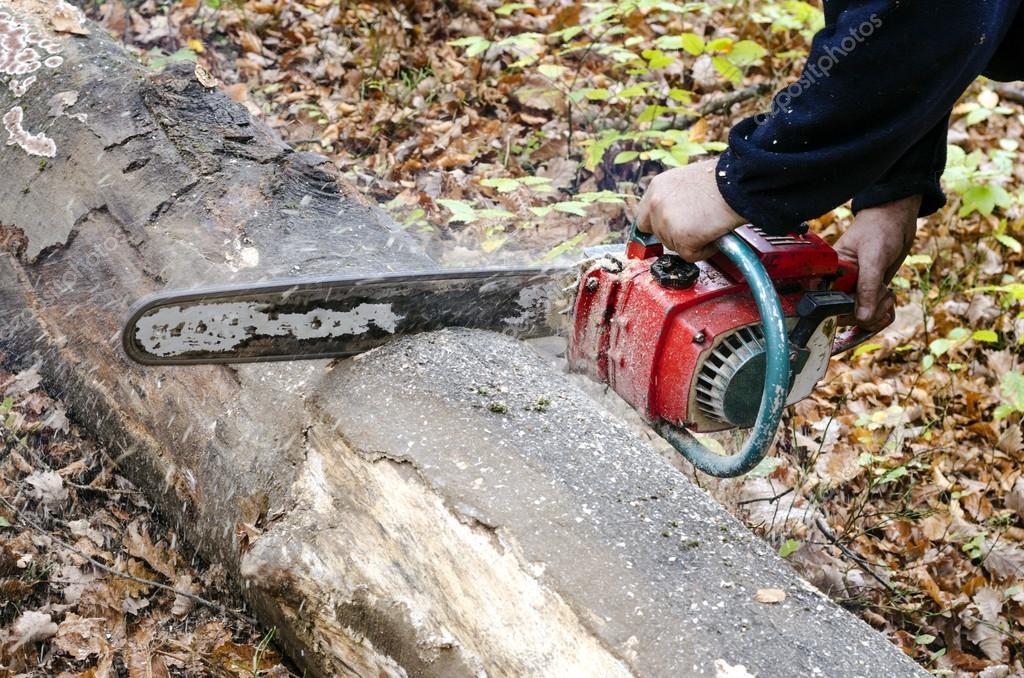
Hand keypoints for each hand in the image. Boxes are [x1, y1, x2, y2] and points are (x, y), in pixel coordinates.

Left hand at [636, 159, 745, 260]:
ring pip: (674, 246)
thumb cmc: (723, 181)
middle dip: (677, 235)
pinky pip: (690, 255)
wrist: (739, 182)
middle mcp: (656, 204)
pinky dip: (705, 250)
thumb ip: (675, 199)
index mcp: (657, 187)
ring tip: (710, 224)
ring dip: (693, 241)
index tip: (667, 233)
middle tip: (698, 226)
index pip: (644, 217)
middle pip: (658, 235)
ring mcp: (666, 222)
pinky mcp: (681, 238)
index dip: (657, 227)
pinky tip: (715, 232)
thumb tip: (675, 218)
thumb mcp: (688, 182)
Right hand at [833, 195, 920, 331]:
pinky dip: (885, 313)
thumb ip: (867, 288)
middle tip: (881, 296)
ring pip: (861, 319)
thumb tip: (862, 318)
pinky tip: (889, 299)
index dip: (844, 314)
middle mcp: (839, 285)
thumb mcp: (873, 257)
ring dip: (879, 312)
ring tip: (887, 294)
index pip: (827, 306)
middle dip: (867, 314)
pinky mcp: (869, 293)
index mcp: (829, 275)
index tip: (862, 311)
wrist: (896, 218)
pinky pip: (874, 316)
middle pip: (845, 317)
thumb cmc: (878, 229)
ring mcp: (855, 290)